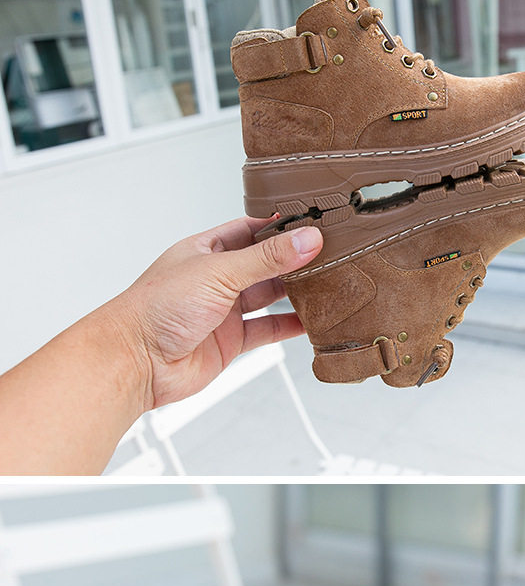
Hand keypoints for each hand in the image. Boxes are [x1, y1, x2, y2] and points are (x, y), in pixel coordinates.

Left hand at [114, 217, 322, 410]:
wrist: (133, 362)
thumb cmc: (155, 309)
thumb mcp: (218, 272)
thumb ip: (265, 258)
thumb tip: (306, 240)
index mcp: (206, 249)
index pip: (251, 229)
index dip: (281, 226)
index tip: (314, 222)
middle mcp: (215, 277)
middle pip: (264, 263)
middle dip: (294, 259)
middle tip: (330, 253)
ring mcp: (223, 310)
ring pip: (268, 296)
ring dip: (295, 292)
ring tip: (328, 283)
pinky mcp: (230, 341)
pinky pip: (266, 330)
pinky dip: (289, 326)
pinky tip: (310, 321)